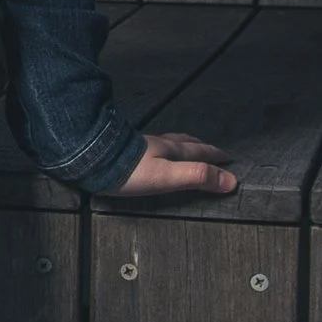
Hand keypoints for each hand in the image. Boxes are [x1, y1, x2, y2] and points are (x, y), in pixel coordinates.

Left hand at [108, 129, 237, 200]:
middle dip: (203, 148)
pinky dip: (165, 146)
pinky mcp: (127, 147)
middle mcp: (160, 143)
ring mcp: (143, 144)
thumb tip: (229, 180)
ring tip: (190, 146)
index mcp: (172, 150)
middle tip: (213, 151)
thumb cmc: (129, 171)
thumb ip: (196, 177)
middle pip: (187, 143)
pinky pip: (155, 144)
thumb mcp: (167, 177)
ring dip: (185, 144)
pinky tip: (156, 149)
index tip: (229, 159)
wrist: (91, 158)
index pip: (201, 153)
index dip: (216, 157)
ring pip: (171, 141)